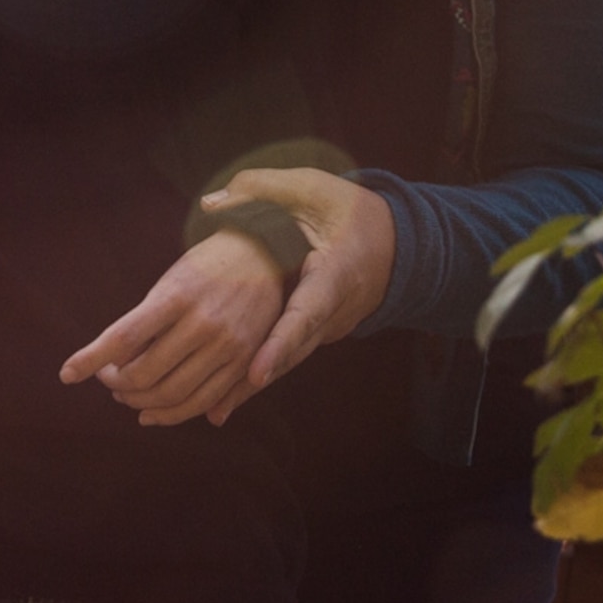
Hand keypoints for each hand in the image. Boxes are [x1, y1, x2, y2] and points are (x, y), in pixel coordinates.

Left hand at [57, 230, 288, 426]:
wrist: (263, 253)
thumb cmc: (204, 268)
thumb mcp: (170, 283)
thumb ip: (145, 324)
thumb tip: (115, 366)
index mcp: (176, 296)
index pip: (122, 337)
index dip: (90, 359)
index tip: (66, 374)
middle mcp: (202, 322)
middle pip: (144, 373)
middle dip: (116, 384)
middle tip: (106, 379)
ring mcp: (227, 345)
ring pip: (172, 394)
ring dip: (140, 402)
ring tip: (126, 395)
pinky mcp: (245, 362)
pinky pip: (203, 401)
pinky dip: (172, 414)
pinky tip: (152, 413)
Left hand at [196, 169, 395, 421]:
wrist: (392, 242)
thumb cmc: (349, 211)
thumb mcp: (313, 188)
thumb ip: (264, 189)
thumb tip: (210, 204)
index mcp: (335, 275)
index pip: (307, 312)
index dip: (282, 343)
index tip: (257, 371)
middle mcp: (332, 312)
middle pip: (291, 352)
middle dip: (254, 381)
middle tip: (215, 408)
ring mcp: (324, 329)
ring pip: (285, 363)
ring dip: (248, 389)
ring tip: (210, 413)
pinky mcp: (312, 335)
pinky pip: (282, 359)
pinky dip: (253, 380)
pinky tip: (220, 405)